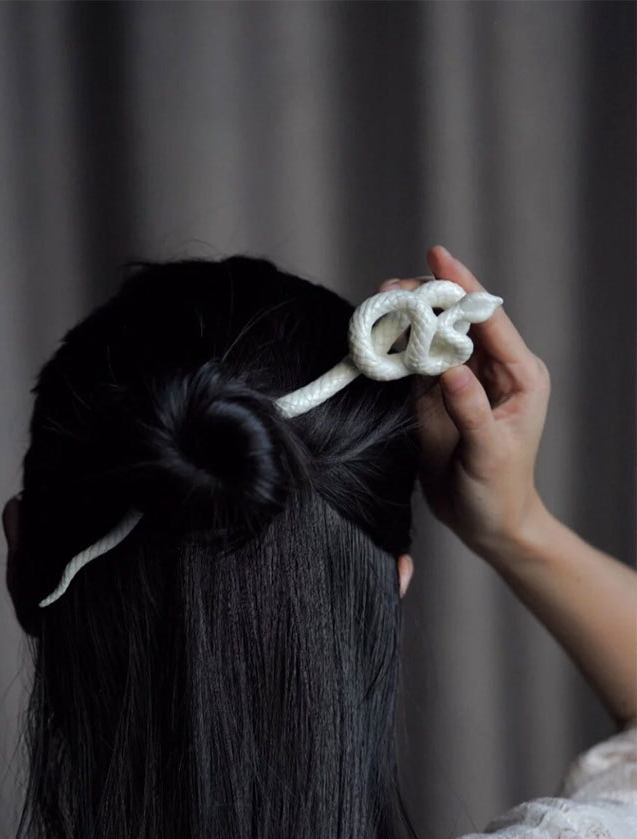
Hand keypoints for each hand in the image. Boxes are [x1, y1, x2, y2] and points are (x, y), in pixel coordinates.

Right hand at [379, 246, 551, 559]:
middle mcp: (492, 370)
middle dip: (427, 299)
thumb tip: (450, 370)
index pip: (489, 320)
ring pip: (433, 336)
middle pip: (458, 320)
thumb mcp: (489, 454)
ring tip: (378, 306)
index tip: (438, 257)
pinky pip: (415, 362)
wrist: (485, 523)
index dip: (463, 287)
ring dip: (407, 320)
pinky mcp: (436, 396)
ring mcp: (462, 381)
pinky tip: (378, 336)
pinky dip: (397, 348)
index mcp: (519, 376)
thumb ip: (471, 410)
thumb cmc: (499, 491)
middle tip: (391, 289)